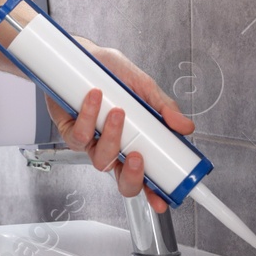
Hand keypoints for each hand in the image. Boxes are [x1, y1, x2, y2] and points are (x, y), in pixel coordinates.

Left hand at [46, 44, 195, 212]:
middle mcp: (113, 148)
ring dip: (112, 138)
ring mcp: (92, 143)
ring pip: (101, 160)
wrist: (83, 55)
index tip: (162, 199)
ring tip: (118, 111)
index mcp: (135, 142)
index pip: (147, 177)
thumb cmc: (112, 73)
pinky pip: (80, 136)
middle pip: (123, 182)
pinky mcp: (70, 131)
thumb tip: (186, 126)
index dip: (154, 193)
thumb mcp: (144, 87)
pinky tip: (95, 97)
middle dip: (132, 177)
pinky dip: (89, 116)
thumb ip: (163, 107)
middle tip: (138, 156)